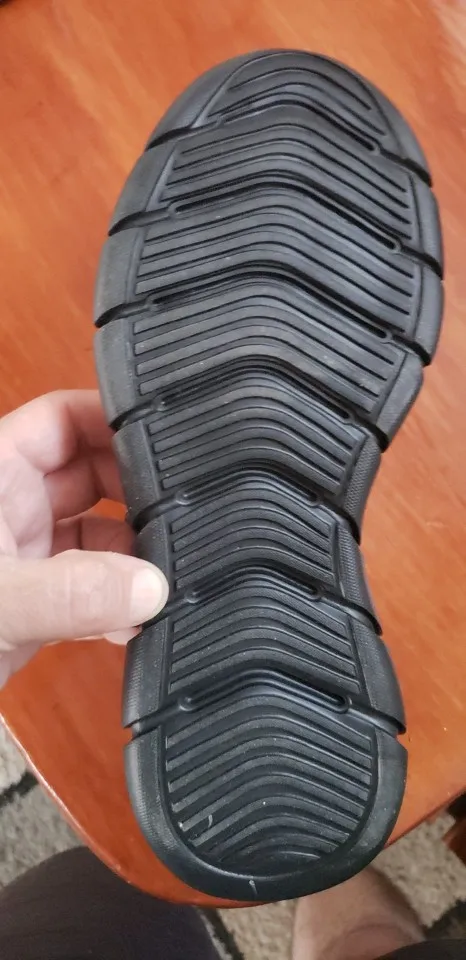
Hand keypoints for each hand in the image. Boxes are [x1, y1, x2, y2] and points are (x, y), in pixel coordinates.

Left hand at [0, 390, 167, 684]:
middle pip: (92, 475)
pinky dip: (117, 605)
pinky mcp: (34, 607)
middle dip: (137, 494)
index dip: (112, 420)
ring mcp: (24, 558)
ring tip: (166, 580)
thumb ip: (67, 592)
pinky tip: (134, 627)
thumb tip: (148, 586)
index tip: (168, 440)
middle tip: (183, 518)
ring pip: (98, 536)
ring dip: (133, 557)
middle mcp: (11, 507)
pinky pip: (90, 590)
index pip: (62, 419)